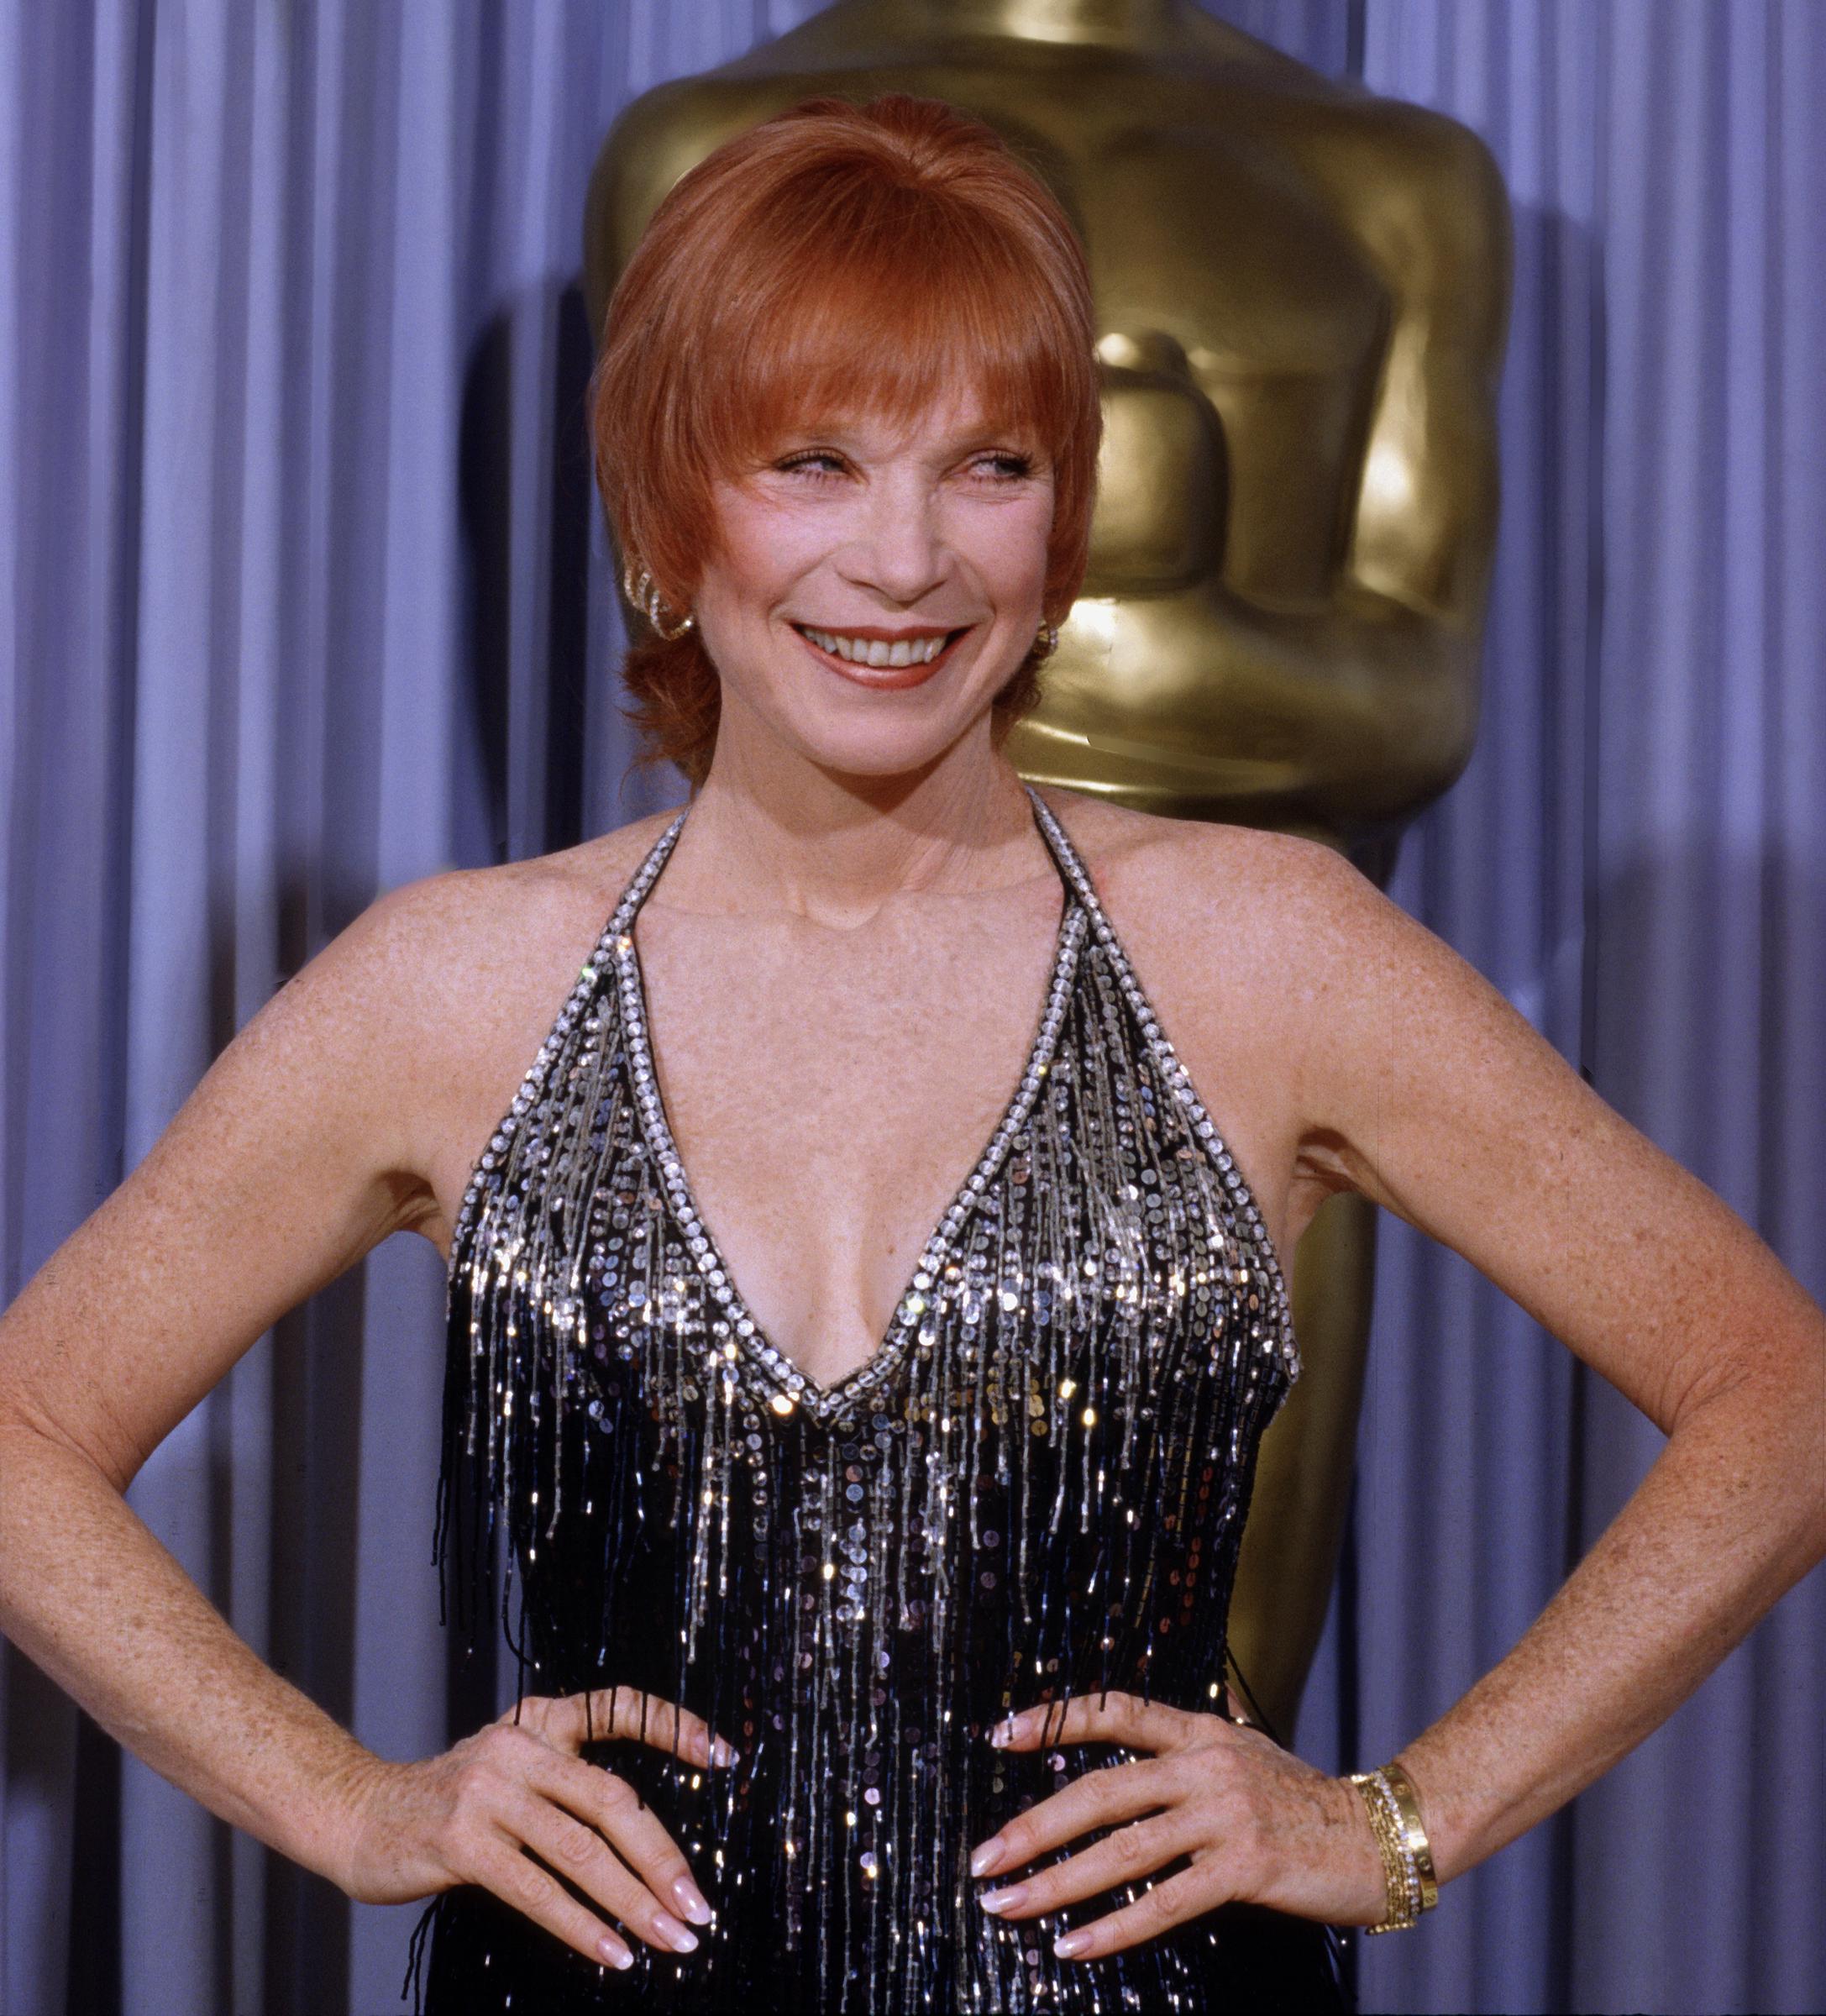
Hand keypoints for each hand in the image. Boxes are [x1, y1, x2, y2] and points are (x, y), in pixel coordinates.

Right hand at [336, 1687, 735, 1970]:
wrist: (359, 1814)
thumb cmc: (447, 1803)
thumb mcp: (509, 1773)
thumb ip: (563, 1788)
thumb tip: (643, 1849)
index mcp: (540, 1722)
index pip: (618, 1707)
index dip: (672, 1725)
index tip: (723, 1755)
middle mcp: (520, 1748)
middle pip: (614, 1801)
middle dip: (663, 1860)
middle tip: (699, 1908)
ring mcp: (489, 1791)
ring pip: (582, 1851)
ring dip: (633, 1904)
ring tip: (671, 1940)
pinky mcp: (461, 1840)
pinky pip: (536, 1889)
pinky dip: (581, 1926)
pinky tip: (612, 1953)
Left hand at [967, 1691, 1389, 1960]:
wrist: (1381, 1836)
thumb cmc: (1306, 1803)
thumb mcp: (1247, 1753)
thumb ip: (1191, 1751)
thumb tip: (1134, 1754)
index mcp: (1200, 1730)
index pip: (1115, 1712)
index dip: (1056, 1719)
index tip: (1000, 1734)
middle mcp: (1205, 1765)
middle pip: (1100, 1792)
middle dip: (1032, 1828)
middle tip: (983, 1859)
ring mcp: (1224, 1814)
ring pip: (1121, 1851)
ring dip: (1055, 1883)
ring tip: (1007, 1905)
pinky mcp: (1244, 1866)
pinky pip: (1163, 1902)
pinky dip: (1112, 1927)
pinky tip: (1073, 1945)